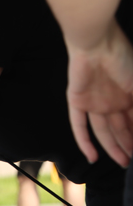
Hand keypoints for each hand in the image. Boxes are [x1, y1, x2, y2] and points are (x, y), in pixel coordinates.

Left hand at [67, 22, 132, 166]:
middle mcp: (111, 100)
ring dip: (112, 147)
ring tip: (122, 162)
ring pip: (102, 130)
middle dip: (127, 145)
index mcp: (128, 95)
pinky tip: (92, 157)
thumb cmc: (123, 58)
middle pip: (119, 128)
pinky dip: (84, 141)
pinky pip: (79, 126)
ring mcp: (94, 102)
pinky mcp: (77, 101)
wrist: (97, 43)